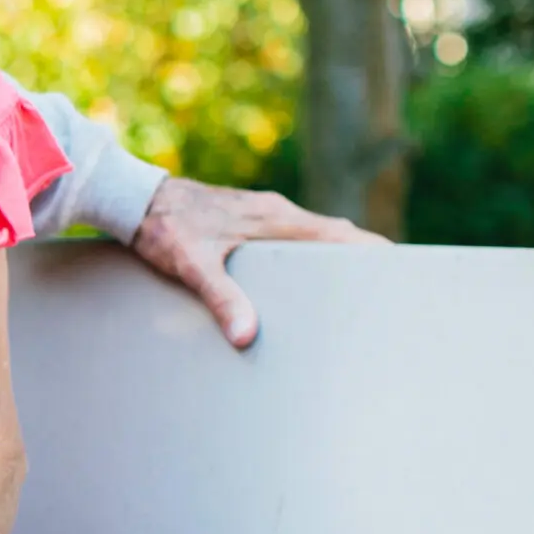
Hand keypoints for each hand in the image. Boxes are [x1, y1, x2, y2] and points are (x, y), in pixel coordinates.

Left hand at [129, 177, 382, 348]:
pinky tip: (298, 281)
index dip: (371, 252)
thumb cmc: (163, 226)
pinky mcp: (244, 218)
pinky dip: (304, 256)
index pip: (339, 235)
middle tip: (383, 292)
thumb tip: (247, 336)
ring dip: (331, 259)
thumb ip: (221, 297)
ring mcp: (261, 213)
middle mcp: (276, 212)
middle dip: (358, 261)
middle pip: (333, 237)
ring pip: (311, 236)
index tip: (401, 271)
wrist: (132, 198)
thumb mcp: (192, 265)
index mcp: (276, 219)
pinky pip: (289, 237)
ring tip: (349, 293)